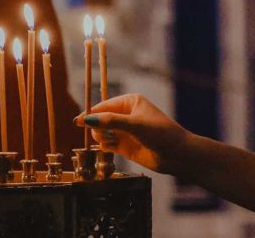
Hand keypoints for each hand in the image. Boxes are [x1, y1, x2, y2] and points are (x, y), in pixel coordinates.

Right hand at [75, 94, 190, 174]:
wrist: (177, 154)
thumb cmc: (160, 133)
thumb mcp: (135, 125)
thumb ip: (111, 122)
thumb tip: (87, 120)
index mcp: (130, 102)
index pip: (104, 105)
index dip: (91, 113)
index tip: (77, 121)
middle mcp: (126, 114)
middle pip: (101, 119)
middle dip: (97, 127)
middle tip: (101, 135)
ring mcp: (125, 130)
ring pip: (102, 132)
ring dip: (101, 137)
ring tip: (110, 142)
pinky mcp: (125, 145)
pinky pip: (107, 143)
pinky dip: (105, 146)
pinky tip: (111, 148)